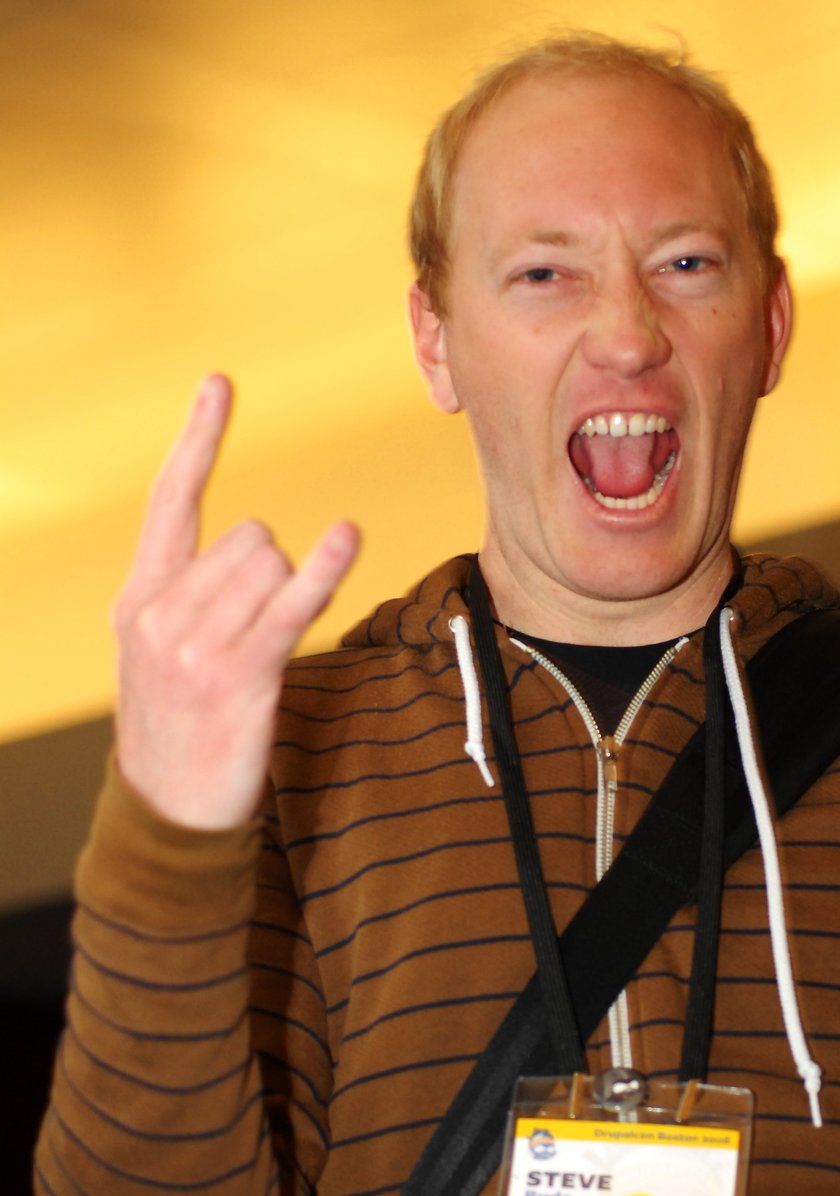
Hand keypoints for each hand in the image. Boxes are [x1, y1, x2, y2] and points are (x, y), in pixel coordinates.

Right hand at [113, 376, 359, 827]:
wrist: (167, 811)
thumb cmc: (178, 728)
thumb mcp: (156, 655)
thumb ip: (186, 596)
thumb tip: (253, 544)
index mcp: (137, 600)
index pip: (169, 499)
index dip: (199, 439)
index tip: (219, 384)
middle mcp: (159, 613)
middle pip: (247, 536)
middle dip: (269, 569)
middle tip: (256, 632)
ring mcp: (195, 644)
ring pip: (270, 564)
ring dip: (289, 592)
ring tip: (262, 650)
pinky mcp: (240, 674)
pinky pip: (292, 603)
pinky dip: (324, 568)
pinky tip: (347, 537)